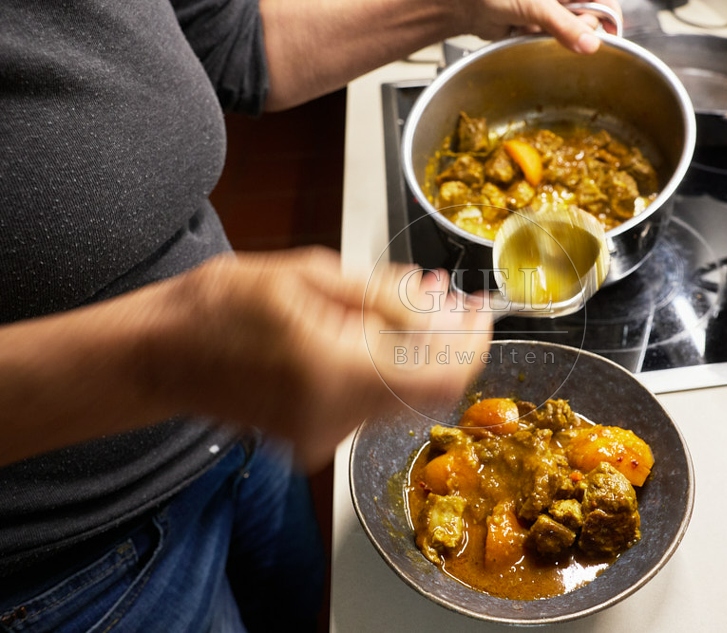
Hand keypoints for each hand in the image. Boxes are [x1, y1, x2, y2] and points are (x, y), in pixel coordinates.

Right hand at [152, 247, 493, 469]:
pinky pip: (374, 406)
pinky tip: (378, 333)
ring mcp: (326, 434)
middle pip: (430, 389)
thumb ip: (383, 295)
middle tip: (447, 298)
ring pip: (406, 398)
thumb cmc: (217, 307)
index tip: (480, 309)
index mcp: (338, 371)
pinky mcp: (317, 438)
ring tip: (412, 304)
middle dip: (449, 340)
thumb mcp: (307, 276)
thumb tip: (437, 303)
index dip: (474, 340)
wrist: (161, 355)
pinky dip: (389, 370)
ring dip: (421, 353)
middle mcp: (337, 416)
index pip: (443, 373)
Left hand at [454, 0, 622, 53]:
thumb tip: (590, 43)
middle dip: (578, 28)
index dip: (608, 15)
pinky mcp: (537, 24)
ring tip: (536, 29)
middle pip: (589, 16)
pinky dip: (542, 40)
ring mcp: (549, 9)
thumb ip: (564, 25)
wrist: (462, 5)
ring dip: (558, 36)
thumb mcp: (535, 5)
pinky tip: (527, 34)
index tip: (611, 34)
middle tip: (562, 31)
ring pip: (570, 30)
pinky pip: (551, 37)